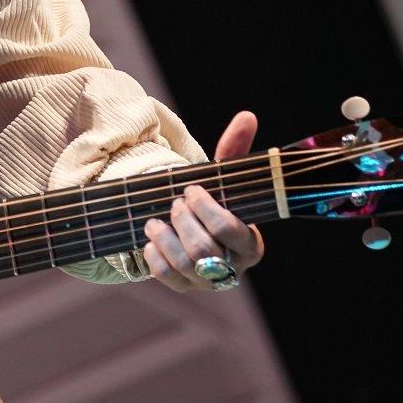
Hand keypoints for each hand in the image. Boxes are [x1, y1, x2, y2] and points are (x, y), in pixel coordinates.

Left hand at [141, 110, 266, 293]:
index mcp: (250, 243)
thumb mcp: (223, 178)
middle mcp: (232, 267)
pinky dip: (153, 254)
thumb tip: (247, 117)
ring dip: (165, 236)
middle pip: (205, 249)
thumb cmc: (212, 201)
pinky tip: (152, 237)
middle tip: (175, 202)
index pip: (230, 230)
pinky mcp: (183, 286)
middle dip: (184, 220)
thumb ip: (234, 149)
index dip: (206, 208)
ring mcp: (207, 281)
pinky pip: (165, 276)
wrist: (192, 229)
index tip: (192, 189)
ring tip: (157, 220)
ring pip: (185, 265)